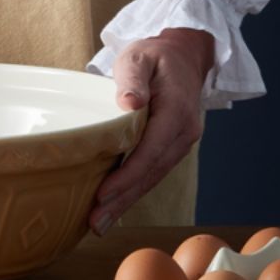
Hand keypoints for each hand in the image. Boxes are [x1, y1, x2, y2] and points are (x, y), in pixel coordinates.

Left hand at [88, 28, 214, 235]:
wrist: (181, 55)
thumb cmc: (154, 56)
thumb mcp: (138, 57)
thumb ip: (132, 78)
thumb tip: (130, 103)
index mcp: (177, 111)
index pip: (151, 150)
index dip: (128, 175)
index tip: (103, 193)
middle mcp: (184, 132)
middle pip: (151, 173)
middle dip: (123, 199)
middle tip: (95, 222)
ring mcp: (180, 143)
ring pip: (152, 178)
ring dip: (126, 202)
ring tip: (99, 223)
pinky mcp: (171, 148)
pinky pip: (152, 173)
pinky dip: (133, 192)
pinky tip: (114, 208)